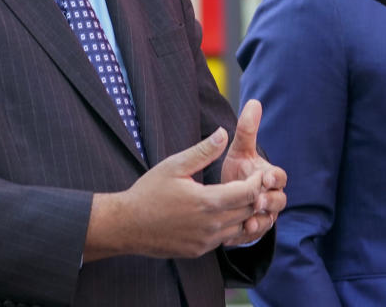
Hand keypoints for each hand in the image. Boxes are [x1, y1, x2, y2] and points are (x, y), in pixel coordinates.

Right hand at [84, 127, 264, 260]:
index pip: (248, 193)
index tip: (259, 172)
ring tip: (241, 197)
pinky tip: (222, 213)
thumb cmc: (149, 192)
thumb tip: (224, 133)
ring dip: (244, 213)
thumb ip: (203, 151)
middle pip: (248, 211)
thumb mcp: (174, 165)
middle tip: (256, 183)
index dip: (258, 182)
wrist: (127, 225)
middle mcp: (210, 225)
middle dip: (255, 196)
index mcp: (207, 202)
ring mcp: (205, 241)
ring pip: (239, 228)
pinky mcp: (199, 251)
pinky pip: (224, 239)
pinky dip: (230, 226)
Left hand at [221, 100, 286, 245]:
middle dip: (270, 201)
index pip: (280, 177)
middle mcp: (271, 197)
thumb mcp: (240, 150)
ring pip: (268, 221)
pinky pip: (254, 237)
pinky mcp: (252, 231)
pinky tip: (235, 234)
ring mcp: (264, 216)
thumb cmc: (238, 170)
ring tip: (248, 222)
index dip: (275, 178)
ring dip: (260, 222)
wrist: (226, 196)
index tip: (266, 176)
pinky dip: (246, 236)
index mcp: (269, 176)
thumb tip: (254, 102)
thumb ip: (247, 130)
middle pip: (279, 201)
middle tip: (258, 201)